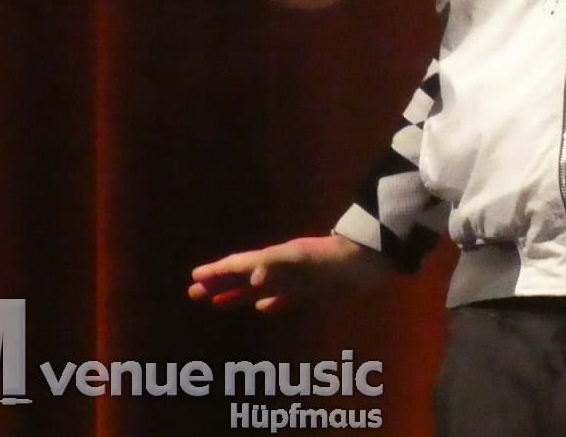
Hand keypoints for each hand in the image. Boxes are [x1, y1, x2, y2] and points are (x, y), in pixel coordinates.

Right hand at [188, 235, 389, 312]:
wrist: (372, 258)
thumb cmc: (336, 256)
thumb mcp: (303, 256)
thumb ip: (277, 263)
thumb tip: (251, 278)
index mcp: (276, 256)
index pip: (240, 263)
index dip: (218, 271)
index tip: (194, 278)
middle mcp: (283, 266)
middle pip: (244, 276)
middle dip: (219, 284)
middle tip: (194, 294)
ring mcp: (298, 278)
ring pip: (260, 288)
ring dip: (238, 294)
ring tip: (217, 303)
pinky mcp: (315, 289)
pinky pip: (287, 297)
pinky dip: (272, 302)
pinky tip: (263, 308)